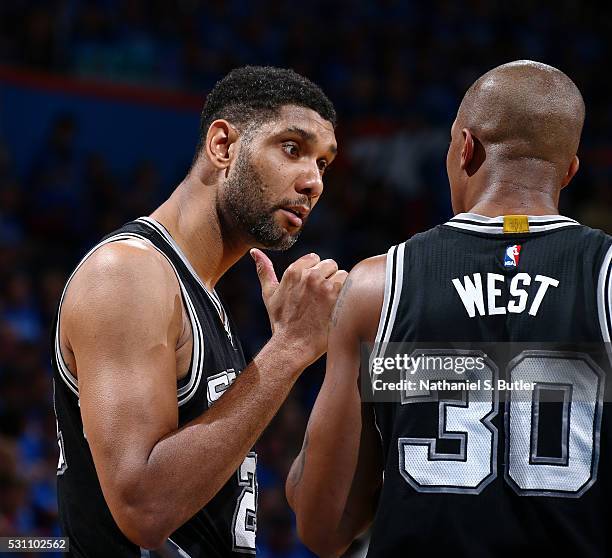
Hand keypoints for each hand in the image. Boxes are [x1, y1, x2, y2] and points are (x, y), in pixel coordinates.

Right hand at [251, 249, 347, 367]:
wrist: (293, 345)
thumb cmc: (281, 322)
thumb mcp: (269, 294)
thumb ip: (264, 271)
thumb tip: (255, 252)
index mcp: (293, 271)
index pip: (315, 258)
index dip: (315, 272)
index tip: (312, 287)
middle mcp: (309, 275)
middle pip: (330, 264)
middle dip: (327, 278)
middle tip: (320, 298)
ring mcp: (324, 285)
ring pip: (341, 274)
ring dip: (338, 287)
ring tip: (329, 303)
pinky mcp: (337, 296)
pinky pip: (350, 285)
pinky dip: (346, 295)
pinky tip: (337, 307)